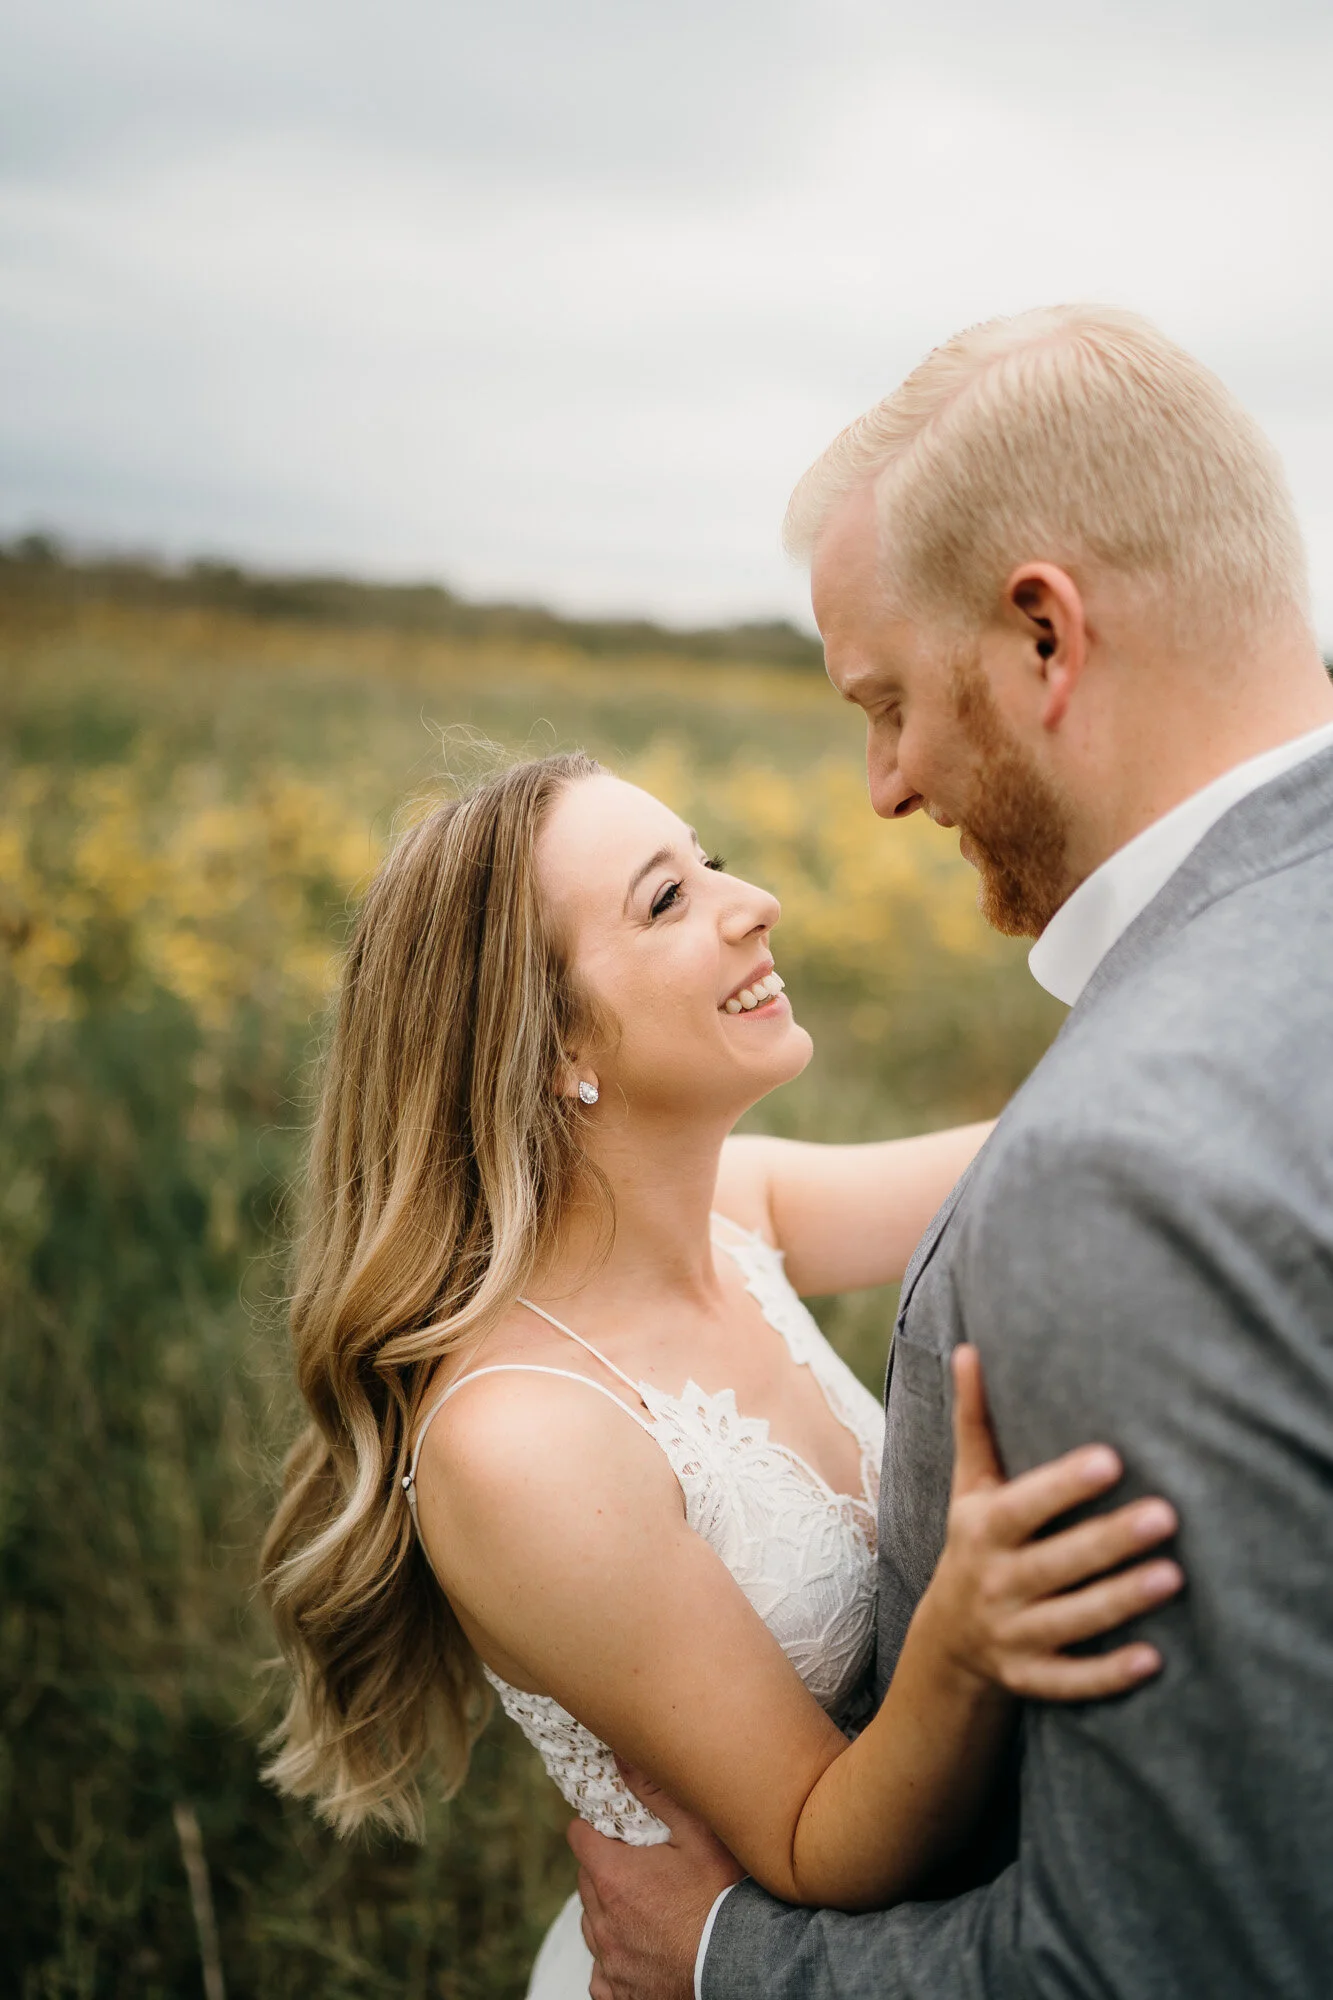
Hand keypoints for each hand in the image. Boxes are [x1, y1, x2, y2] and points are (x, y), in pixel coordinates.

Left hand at [570, 1765, 742, 1999]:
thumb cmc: (724, 1899)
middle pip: (586, 1881)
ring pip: (592, 1925)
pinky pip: (602, 1972)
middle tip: (641, 1866)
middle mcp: (602, 1922)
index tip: (614, 1830)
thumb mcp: (699, 1836)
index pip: (578, 1838)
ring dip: (609, 1913)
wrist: (743, 1966)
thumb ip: (657, 1793)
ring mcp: (609, 1962)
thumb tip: (621, 1756)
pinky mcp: (619, 1994)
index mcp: (614, 1877)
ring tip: (646, 1908)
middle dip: (605, 1868)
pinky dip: (616, 1959)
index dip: (595, 1828)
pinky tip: (642, 1949)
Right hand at [920, 1345, 1183, 1700]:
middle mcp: (993, 1582)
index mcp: (982, 1529)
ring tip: (1173, 1576)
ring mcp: (1012, 1634)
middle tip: (1166, 1515)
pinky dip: (1108, 1675)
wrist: (947, 1640)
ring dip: (1119, 1601)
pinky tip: (1154, 1659)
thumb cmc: (976, 1540)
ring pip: (1069, 1620)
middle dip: (1107, 1541)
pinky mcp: (1031, 1678)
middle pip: (1053, 1563)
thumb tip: (968, 1350)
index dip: (1063, 1486)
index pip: (1023, 1506)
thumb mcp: (970, 1486)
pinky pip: (1071, 1681)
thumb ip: (975, 1423)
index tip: (1110, 1459)